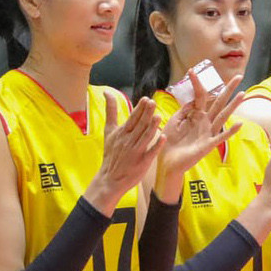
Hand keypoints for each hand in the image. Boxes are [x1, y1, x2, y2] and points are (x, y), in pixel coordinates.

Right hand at [88, 94, 162, 212]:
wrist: (109, 178)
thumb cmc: (111, 153)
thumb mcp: (109, 131)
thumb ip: (111, 111)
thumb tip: (107, 92)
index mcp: (122, 132)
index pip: (132, 118)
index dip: (139, 109)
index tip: (146, 99)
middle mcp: (128, 141)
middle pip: (139, 125)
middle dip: (146, 114)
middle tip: (153, 103)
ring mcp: (135, 152)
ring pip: (145, 137)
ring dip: (152, 127)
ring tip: (158, 116)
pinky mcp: (142, 162)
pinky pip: (150, 152)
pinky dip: (156, 145)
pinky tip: (163, 137)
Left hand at [156, 72, 245, 192]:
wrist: (167, 162)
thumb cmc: (169, 142)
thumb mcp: (174, 121)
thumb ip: (183, 110)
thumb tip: (193, 99)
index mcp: (195, 115)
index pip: (200, 96)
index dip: (197, 83)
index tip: (192, 70)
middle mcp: (205, 121)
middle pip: (218, 102)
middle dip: (228, 89)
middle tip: (239, 76)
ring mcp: (208, 133)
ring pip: (223, 116)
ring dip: (233, 105)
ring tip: (243, 94)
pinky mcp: (208, 145)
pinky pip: (221, 137)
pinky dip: (230, 131)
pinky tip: (239, 123)